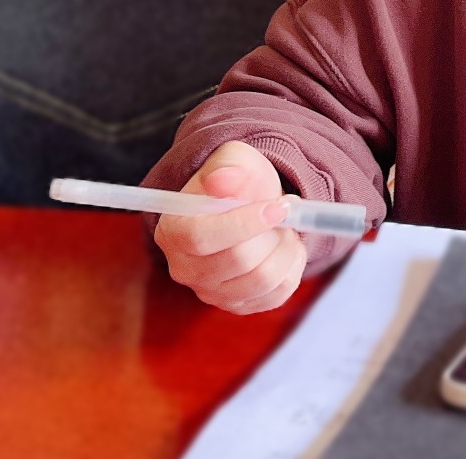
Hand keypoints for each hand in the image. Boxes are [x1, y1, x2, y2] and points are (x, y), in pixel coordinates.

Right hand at [153, 141, 304, 313]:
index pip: (200, 238)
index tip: (276, 207)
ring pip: (262, 280)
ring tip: (283, 227)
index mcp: (173, 230)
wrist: (251, 204)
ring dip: (285, 248)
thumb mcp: (233, 160)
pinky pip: (278, 293)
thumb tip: (224, 180)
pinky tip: (283, 246)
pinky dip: (292, 266)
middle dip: (272, 233)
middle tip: (284, 210)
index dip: (243, 224)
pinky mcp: (239, 305)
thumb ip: (228, 166)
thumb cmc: (238, 182)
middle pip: (238, 261)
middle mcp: (185, 268)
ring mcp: (211, 292)